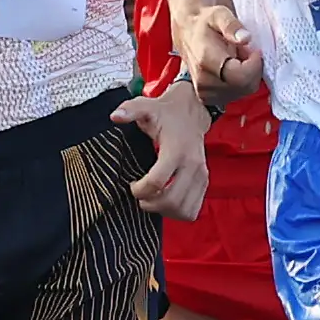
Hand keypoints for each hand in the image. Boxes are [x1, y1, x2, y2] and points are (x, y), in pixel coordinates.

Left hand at [115, 81, 212, 220]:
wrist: (193, 111)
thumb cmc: (167, 113)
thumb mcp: (147, 106)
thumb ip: (130, 110)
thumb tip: (115, 116)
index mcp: (176, 150)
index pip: (157, 182)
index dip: (139, 190)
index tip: (132, 184)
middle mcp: (192, 165)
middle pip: (172, 200)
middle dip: (151, 204)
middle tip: (140, 197)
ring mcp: (201, 175)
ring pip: (184, 210)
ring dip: (165, 211)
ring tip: (153, 200)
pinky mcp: (205, 182)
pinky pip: (193, 209)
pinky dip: (177, 212)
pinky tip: (166, 201)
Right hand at [181, 3, 263, 101]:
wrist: (187, 31)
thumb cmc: (204, 22)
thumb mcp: (219, 14)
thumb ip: (232, 25)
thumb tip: (245, 38)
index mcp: (206, 61)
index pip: (241, 77)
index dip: (254, 65)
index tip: (254, 50)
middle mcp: (204, 81)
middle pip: (245, 86)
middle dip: (252, 68)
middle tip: (244, 51)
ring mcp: (205, 92)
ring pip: (244, 91)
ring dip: (246, 75)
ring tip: (236, 57)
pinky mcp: (208, 98)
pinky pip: (236, 95)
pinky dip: (240, 83)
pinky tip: (232, 68)